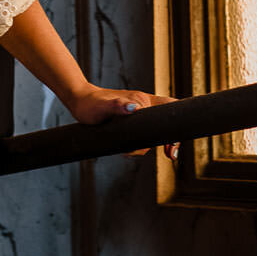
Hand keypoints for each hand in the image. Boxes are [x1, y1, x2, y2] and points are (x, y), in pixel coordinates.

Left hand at [64, 85, 180, 160]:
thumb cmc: (91, 104)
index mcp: (142, 100)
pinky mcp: (132, 120)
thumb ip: (118, 106)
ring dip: (145, 146)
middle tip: (169, 155)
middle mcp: (144, 105)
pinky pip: (143, 135)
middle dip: (168, 141)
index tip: (173, 146)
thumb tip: (134, 107)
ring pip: (152, 133)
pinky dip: (141, 145)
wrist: (79, 102)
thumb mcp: (102, 107)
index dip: (176, 126)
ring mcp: (138, 113)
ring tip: (127, 151)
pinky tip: (128, 150)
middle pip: (164, 124)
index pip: (170, 108)